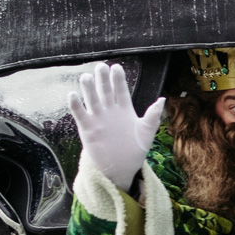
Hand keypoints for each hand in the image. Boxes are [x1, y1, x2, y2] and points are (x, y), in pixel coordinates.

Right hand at [67, 62, 164, 192]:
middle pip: (105, 91)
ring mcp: (97, 118)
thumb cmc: (135, 150)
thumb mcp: (147, 132)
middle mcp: (110, 111)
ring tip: (86, 77)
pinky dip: (75, 105)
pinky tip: (72, 94)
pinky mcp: (87, 128)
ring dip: (88, 89)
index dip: (118, 80)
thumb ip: (153, 116)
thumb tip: (162, 99)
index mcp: (124, 109)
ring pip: (92, 99)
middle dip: (103, 79)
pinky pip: (80, 114)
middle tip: (100, 66)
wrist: (121, 168)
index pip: (120, 90)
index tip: (116, 67)